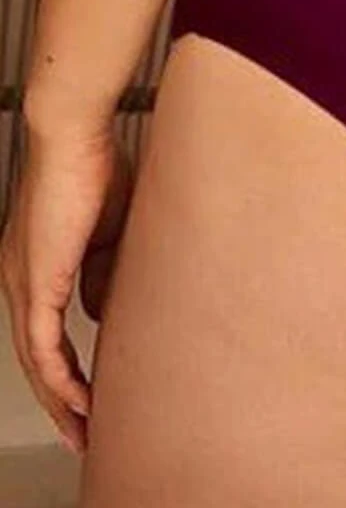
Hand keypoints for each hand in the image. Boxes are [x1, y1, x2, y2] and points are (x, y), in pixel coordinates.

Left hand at [0, 119, 129, 454]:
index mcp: (36, 262)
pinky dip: (61, 380)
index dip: (66, 366)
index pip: (46, 330)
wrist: (74, 132)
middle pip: (36, 356)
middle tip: (83, 431)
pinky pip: (43, 347)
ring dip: (60, 400)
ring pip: (36, 360)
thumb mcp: (109, 228)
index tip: (91, 392)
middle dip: (60, 399)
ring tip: (84, 430)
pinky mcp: (35, 283)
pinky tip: (80, 401)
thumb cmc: (96, 162)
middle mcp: (19, 279)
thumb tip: (106, 308)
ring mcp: (22, 283)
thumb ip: (105, 267)